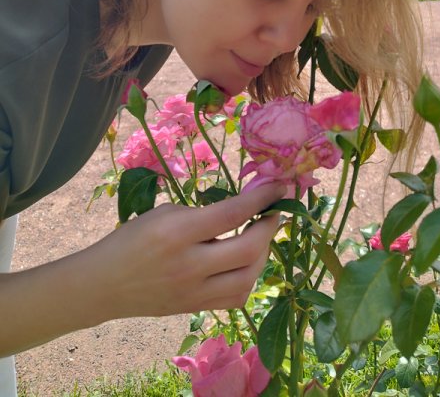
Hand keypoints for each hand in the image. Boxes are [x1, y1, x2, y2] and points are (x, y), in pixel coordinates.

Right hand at [93, 182, 285, 317]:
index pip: (232, 213)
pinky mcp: (195, 308)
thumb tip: (240, 212)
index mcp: (178, 233)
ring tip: (261, 237)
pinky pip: (235, 298)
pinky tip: (245, 263)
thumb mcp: (164, 214)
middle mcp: (189, 265)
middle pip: (249, 250)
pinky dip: (249, 278)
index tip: (279, 187)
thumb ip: (202, 214)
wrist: (104, 285)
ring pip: (248, 279)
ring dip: (263, 255)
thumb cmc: (132, 239)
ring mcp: (194, 292)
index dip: (261, 198)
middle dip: (270, 228)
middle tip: (274, 213)